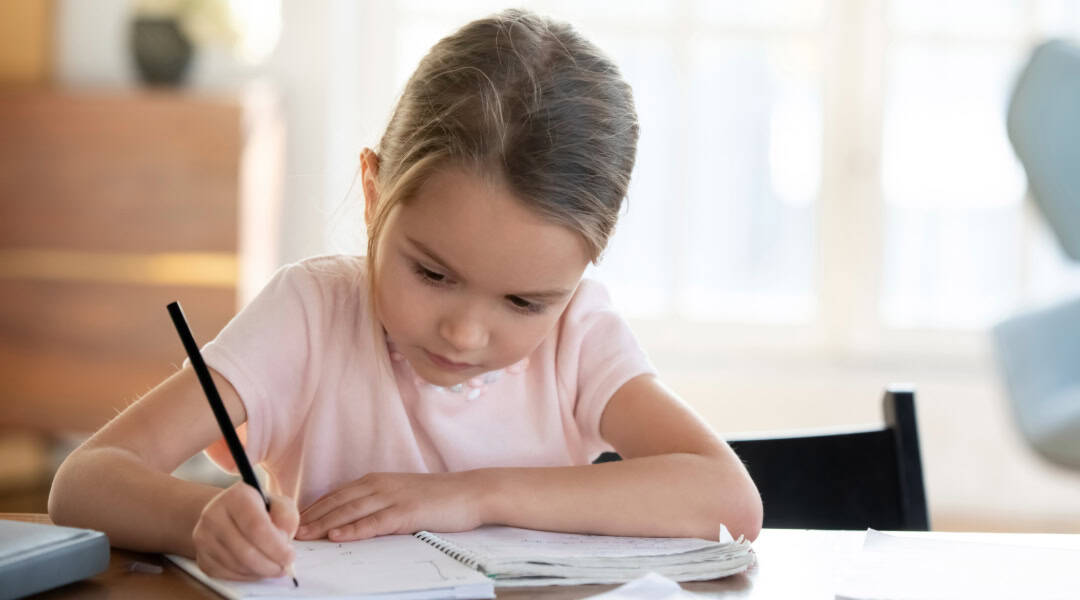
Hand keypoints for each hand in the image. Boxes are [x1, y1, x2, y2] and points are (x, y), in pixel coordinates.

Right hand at [192, 482, 298, 580]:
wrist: (229, 514)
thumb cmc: (258, 509)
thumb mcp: (278, 503)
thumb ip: (286, 517)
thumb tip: (283, 539)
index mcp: (236, 497)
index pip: (256, 526)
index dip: (275, 546)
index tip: (289, 556)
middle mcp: (213, 515)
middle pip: (245, 551)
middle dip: (270, 564)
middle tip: (284, 567)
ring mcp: (204, 537)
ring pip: (236, 565)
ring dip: (260, 571)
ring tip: (273, 566)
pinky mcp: (201, 556)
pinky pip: (227, 574)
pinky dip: (247, 576)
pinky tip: (257, 568)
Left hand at [295, 471, 484, 541]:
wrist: (471, 492)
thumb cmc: (438, 497)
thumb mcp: (402, 495)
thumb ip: (378, 503)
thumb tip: (353, 518)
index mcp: (377, 480)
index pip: (337, 494)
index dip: (314, 508)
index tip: (293, 521)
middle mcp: (380, 485)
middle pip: (338, 502)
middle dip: (312, 518)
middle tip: (288, 531)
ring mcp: (393, 497)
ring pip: (351, 511)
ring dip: (324, 524)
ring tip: (304, 536)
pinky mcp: (407, 512)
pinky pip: (375, 522)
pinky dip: (354, 529)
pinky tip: (338, 536)